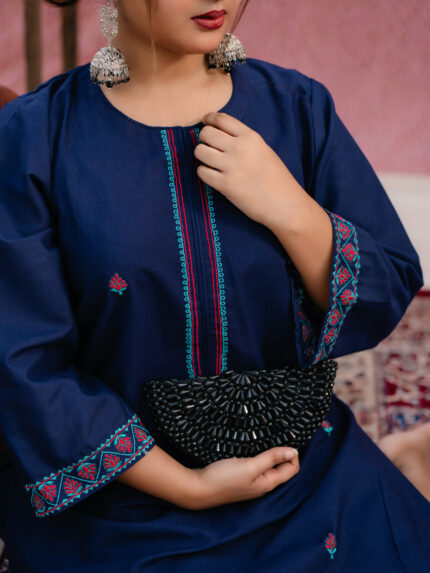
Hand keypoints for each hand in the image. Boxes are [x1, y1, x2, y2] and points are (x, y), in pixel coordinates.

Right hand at [186, 446, 299, 509]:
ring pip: (269, 466)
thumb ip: (271, 458)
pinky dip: (259, 456)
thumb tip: (293, 451)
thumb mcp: (250, 466)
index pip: (292, 469)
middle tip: (280, 435)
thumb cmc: (222, 479)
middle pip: (282, 468)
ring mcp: (251, 482)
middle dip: (284, 452)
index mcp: (268, 483)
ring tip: (268, 439)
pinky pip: (257, 466)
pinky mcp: (241, 477)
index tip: (287, 437)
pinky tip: (253, 448)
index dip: (293, 453)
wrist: (198, 488)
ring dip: (271, 454)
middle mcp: (262, 484)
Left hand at [194, 111, 303, 228]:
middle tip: (210, 148)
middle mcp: (240, 148)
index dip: (209, 119)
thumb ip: (244, 141)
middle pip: (206, 133)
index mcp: (251, 137)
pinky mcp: (225, 185)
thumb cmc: (276, 179)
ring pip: (200, 151)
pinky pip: (201, 172)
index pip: (221, 119)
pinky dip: (204, 173)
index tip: (205, 123)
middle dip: (204, 139)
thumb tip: (220, 135)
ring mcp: (231, 166)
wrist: (284, 204)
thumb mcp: (264, 150)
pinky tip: (213, 176)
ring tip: (210, 163)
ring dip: (202, 157)